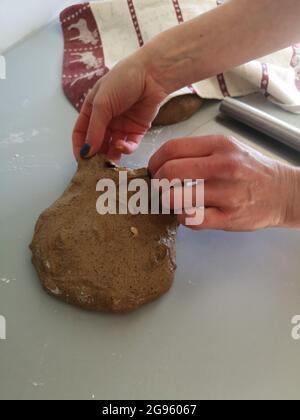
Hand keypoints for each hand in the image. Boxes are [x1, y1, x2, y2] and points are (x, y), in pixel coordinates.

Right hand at [72, 50, 167, 160]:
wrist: (152, 75)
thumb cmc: (123, 80)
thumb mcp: (102, 104)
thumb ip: (94, 129)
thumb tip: (87, 151)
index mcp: (93, 109)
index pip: (81, 132)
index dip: (79, 146)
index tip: (81, 160)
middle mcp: (106, 119)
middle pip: (97, 143)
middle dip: (96, 155)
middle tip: (96, 166)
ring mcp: (121, 125)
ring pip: (113, 147)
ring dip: (111, 155)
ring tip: (110, 160)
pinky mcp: (137, 130)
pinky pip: (129, 145)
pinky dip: (126, 149)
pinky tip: (123, 146)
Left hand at [149, 135, 299, 230]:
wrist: (283, 192)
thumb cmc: (252, 171)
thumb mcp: (229, 149)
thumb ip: (199, 152)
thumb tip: (165, 163)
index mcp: (219, 145)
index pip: (172, 148)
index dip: (155, 161)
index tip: (154, 169)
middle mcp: (223, 167)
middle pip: (170, 172)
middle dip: (158, 182)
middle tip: (160, 188)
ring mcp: (226, 193)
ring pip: (176, 198)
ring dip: (168, 201)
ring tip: (173, 201)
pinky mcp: (228, 217)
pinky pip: (191, 220)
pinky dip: (182, 218)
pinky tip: (187, 213)